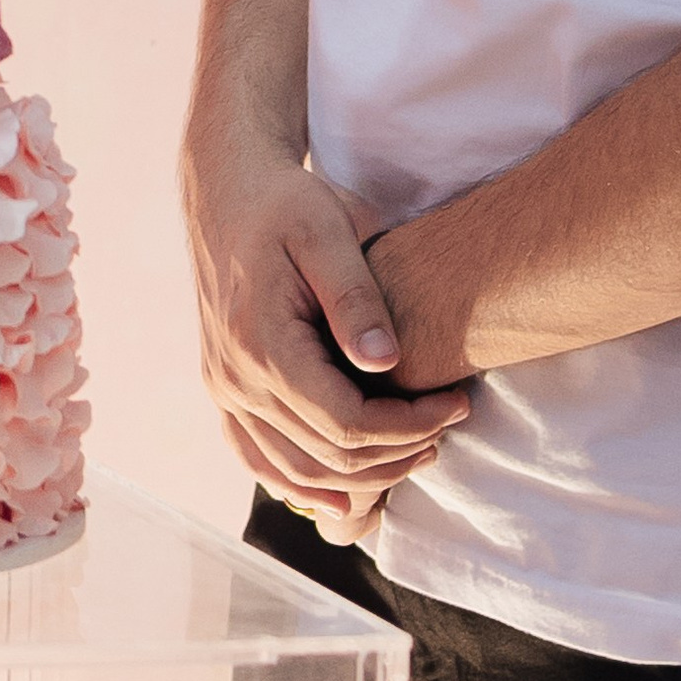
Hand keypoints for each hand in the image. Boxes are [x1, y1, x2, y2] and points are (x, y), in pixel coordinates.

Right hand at [188, 151, 470, 542]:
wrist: (227, 191)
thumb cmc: (287, 203)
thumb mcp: (329, 228)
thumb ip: (356, 296)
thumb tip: (387, 362)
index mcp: (261, 343)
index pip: (346, 424)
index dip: (410, 426)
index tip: (456, 403)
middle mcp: (234, 379)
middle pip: (327, 458)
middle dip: (399, 451)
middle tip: (449, 420)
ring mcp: (224, 389)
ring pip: (295, 472)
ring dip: (363, 476)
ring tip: (418, 447)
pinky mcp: (225, 389)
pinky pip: (258, 459)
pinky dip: (303, 484)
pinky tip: (346, 490)